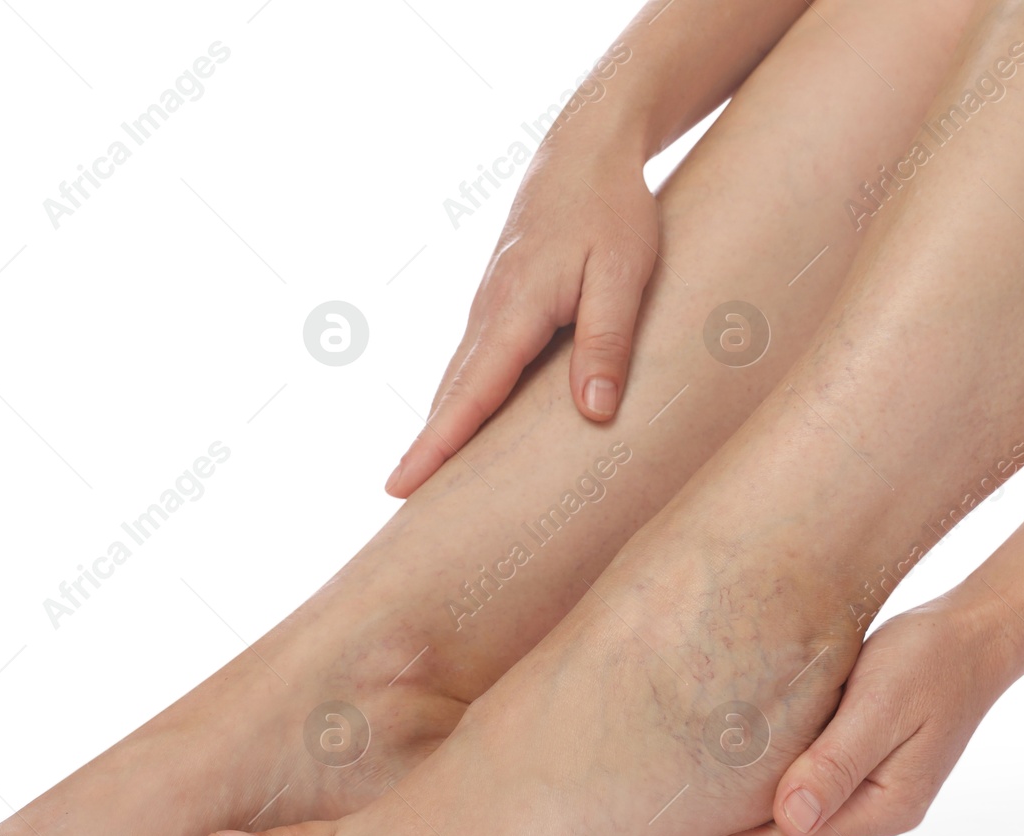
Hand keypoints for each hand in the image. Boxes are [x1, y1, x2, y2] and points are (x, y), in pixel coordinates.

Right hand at [386, 138, 658, 497]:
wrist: (587, 148)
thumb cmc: (613, 209)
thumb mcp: (623, 275)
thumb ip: (607, 343)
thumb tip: (593, 414)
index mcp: (514, 310)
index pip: (470, 395)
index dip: (436, 444)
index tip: (400, 485)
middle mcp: (489, 312)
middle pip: (450, 393)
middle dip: (425, 447)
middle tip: (400, 499)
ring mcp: (490, 306)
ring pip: (458, 378)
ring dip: (439, 425)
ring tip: (423, 476)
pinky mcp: (501, 302)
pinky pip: (474, 362)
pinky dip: (459, 398)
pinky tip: (461, 422)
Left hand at [679, 596, 1015, 835]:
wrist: (975, 634)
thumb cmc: (931, 662)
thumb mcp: (880, 708)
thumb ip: (835, 764)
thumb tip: (790, 820)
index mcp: (884, 806)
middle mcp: (877, 808)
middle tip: (658, 830)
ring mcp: (872, 788)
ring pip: (793, 815)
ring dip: (740, 816)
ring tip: (681, 807)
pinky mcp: (863, 761)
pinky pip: (803, 785)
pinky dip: (763, 786)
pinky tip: (728, 773)